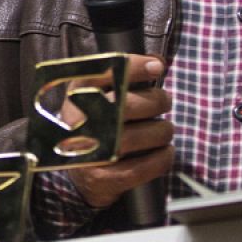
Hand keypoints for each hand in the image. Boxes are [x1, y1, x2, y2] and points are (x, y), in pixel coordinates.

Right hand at [64, 56, 173, 208]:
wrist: (76, 176)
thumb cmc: (96, 127)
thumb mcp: (98, 97)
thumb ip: (124, 78)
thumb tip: (157, 61)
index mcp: (76, 96)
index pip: (103, 73)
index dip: (133, 66)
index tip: (157, 66)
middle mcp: (78, 123)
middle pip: (126, 105)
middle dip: (156, 101)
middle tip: (165, 102)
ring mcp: (89, 154)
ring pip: (137, 137)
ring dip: (161, 132)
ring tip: (164, 131)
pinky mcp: (102, 180)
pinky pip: (142, 167)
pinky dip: (161, 159)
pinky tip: (165, 153)